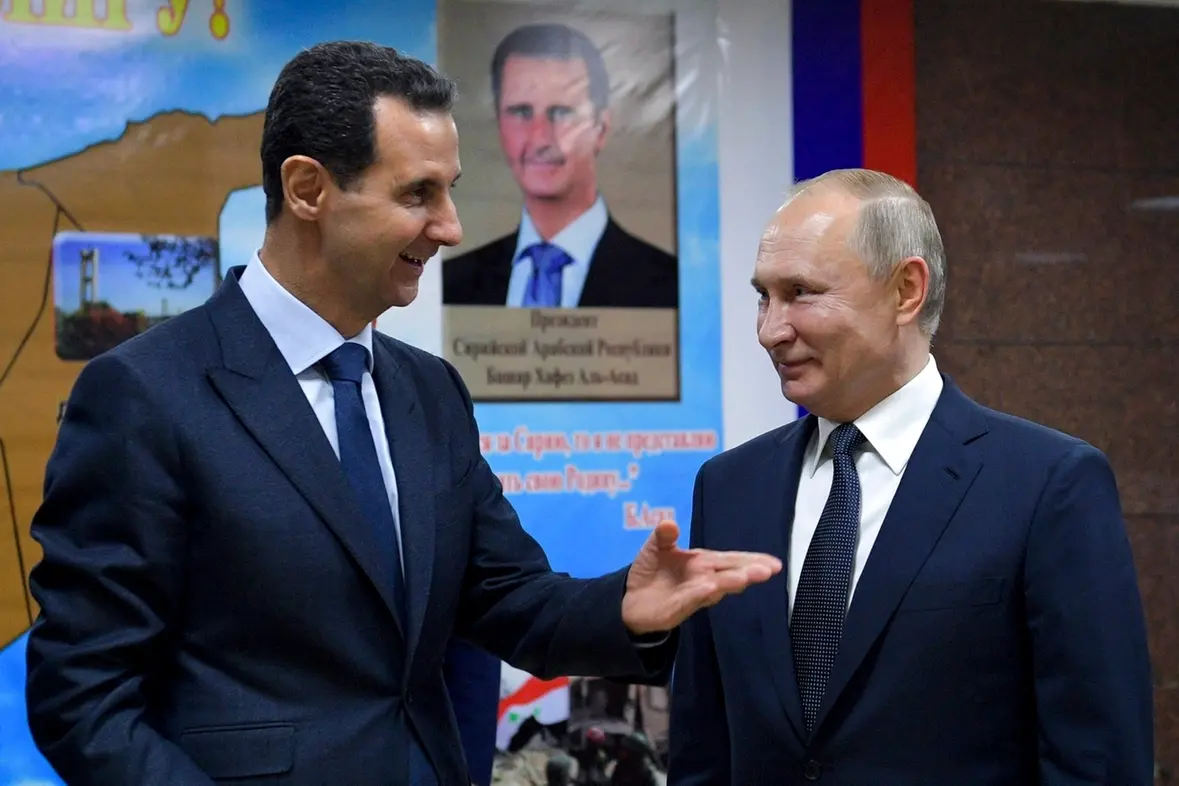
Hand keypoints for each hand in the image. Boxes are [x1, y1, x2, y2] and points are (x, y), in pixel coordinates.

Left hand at [621, 520, 781, 634]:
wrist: (630, 598)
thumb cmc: (651, 571)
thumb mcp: (656, 547)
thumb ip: (664, 536)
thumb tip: (669, 523)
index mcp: (704, 562)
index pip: (732, 560)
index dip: (753, 561)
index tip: (774, 563)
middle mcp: (704, 579)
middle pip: (730, 574)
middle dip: (748, 572)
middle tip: (768, 570)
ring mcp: (693, 594)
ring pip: (715, 588)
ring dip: (729, 583)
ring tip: (744, 577)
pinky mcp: (678, 608)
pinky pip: (691, 600)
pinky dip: (700, 593)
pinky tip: (709, 587)